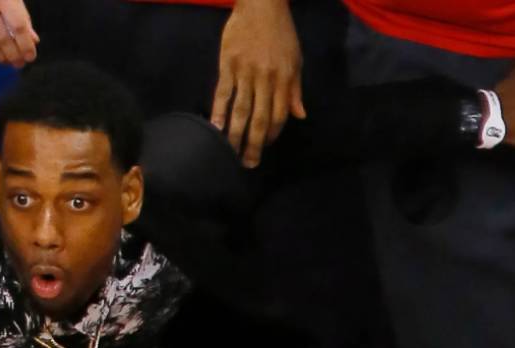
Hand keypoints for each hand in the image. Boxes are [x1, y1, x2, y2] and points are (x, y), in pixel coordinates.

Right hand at [211, 0, 305, 167]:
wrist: (261, 5)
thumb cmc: (280, 33)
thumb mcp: (295, 59)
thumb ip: (295, 89)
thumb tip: (299, 115)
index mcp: (284, 78)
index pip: (279, 114)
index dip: (272, 134)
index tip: (264, 148)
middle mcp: (265, 79)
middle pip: (259, 117)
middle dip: (253, 144)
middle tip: (247, 164)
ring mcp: (245, 73)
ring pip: (241, 109)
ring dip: (235, 134)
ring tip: (229, 153)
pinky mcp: (228, 66)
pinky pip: (223, 93)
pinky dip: (218, 111)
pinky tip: (215, 128)